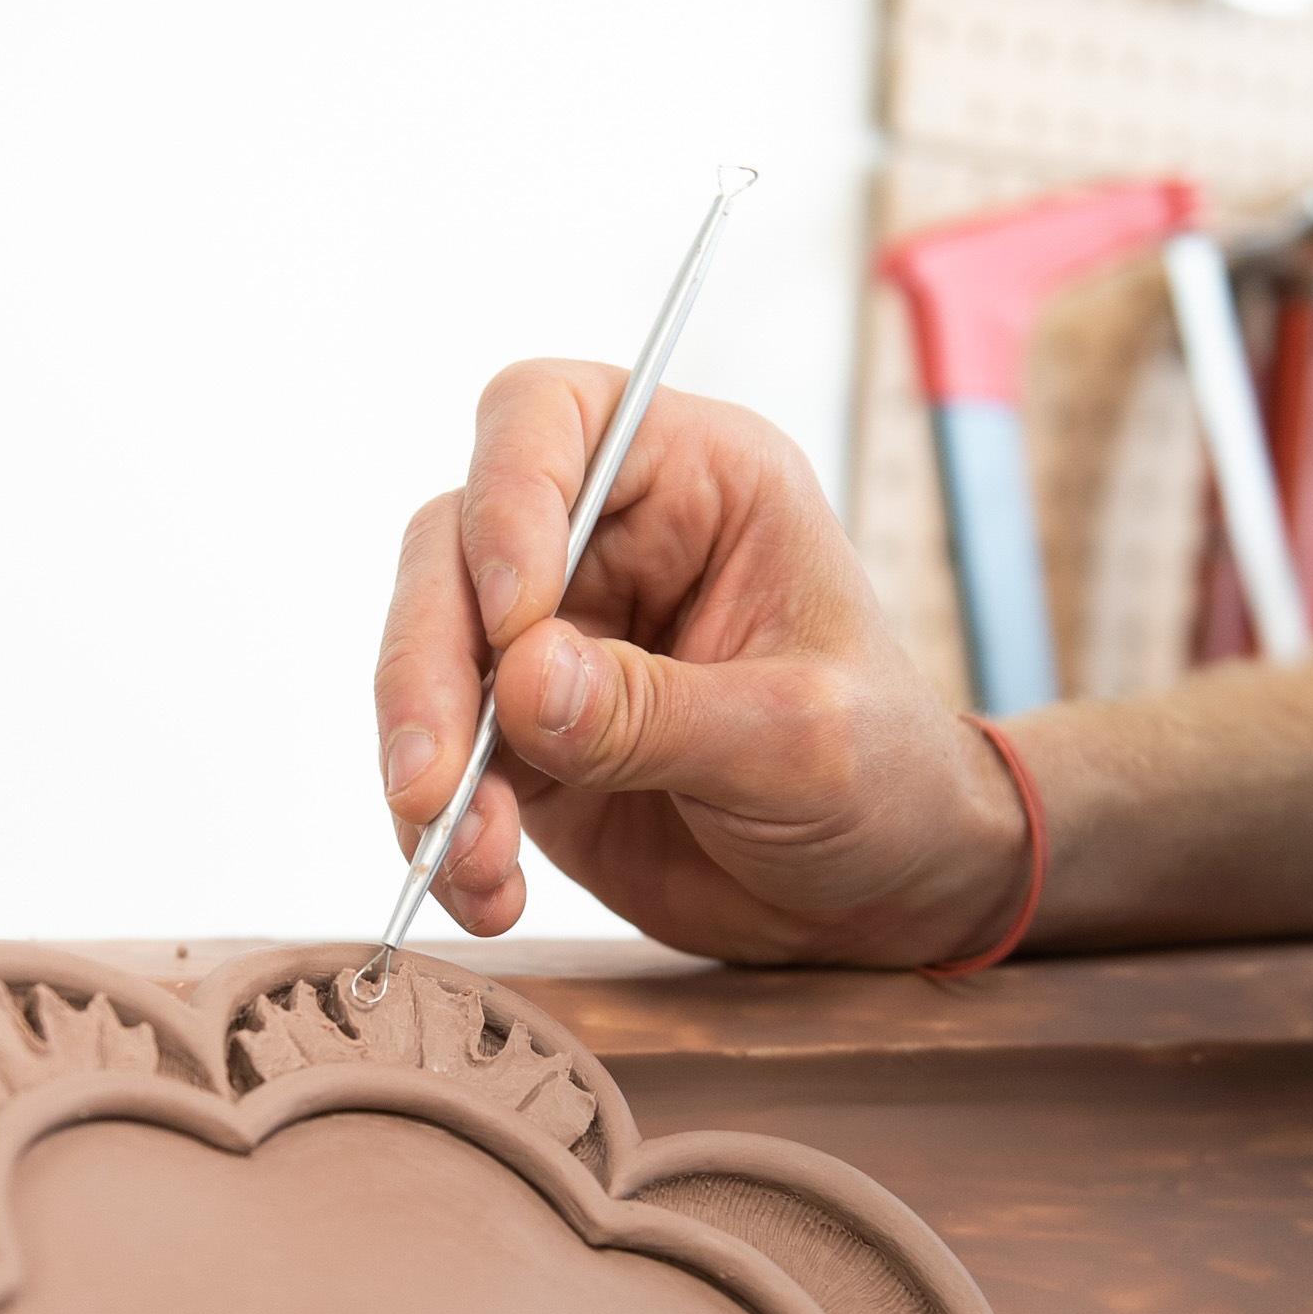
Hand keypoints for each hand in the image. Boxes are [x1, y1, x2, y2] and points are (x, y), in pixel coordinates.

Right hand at [373, 360, 1030, 965]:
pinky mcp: (521, 739)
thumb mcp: (798, 742)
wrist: (885, 895)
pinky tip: (486, 891)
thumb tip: (523, 682)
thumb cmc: (884, 778)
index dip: (507, 499)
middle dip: (428, 668)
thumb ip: (658, 712)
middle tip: (432, 780)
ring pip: (427, 659)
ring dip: (428, 764)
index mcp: (697, 480)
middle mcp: (608, 542)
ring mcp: (553, 642)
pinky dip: (445, 832)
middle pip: (453, 547)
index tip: (515, 621)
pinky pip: (443, 766)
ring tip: (468, 858)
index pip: (551, 417)